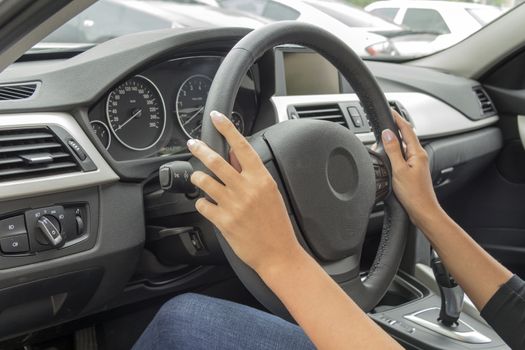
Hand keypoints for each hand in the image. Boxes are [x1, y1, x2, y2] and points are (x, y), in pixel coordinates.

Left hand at [188, 111, 304, 273]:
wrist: (278, 253)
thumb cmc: (276, 224)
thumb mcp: (270, 192)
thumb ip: (252, 174)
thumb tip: (235, 156)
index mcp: (261, 179)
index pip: (241, 147)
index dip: (227, 129)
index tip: (217, 117)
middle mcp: (246, 189)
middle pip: (216, 161)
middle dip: (200, 149)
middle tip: (192, 144)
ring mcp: (233, 205)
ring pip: (204, 181)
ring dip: (198, 177)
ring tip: (198, 178)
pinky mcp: (223, 221)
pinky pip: (202, 204)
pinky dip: (201, 202)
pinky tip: (207, 204)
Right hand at [382, 111, 440, 225]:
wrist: (423, 211)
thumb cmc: (414, 194)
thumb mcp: (399, 170)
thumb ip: (393, 151)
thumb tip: (387, 134)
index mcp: (417, 153)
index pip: (407, 129)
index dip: (397, 119)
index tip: (390, 110)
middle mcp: (419, 156)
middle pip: (406, 136)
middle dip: (395, 127)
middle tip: (383, 122)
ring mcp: (417, 164)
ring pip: (404, 146)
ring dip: (394, 140)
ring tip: (382, 137)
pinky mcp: (413, 171)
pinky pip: (403, 156)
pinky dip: (395, 151)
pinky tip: (389, 156)